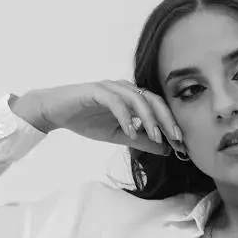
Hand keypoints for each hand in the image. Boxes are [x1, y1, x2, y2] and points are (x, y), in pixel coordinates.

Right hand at [14, 80, 185, 156]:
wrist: (55, 111)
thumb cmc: (86, 119)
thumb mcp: (118, 135)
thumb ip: (141, 140)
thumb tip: (166, 150)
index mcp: (132, 97)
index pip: (158, 107)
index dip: (171, 123)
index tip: (182, 144)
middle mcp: (125, 88)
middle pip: (154, 100)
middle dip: (167, 120)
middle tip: (176, 139)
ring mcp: (111, 88)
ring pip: (138, 99)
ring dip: (150, 119)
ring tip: (157, 138)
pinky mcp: (96, 91)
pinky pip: (116, 102)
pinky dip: (126, 117)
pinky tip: (131, 134)